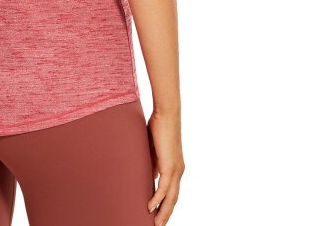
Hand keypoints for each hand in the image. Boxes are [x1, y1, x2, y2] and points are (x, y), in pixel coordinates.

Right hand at [146, 108, 184, 225]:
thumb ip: (154, 163)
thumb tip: (152, 175)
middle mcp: (178, 171)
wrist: (167, 115)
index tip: (158, 214)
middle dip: (166, 213)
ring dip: (163, 211)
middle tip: (158, 225)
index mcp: (175, 167)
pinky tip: (150, 206)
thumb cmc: (159, 127)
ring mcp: (176, 169)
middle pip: (173, 199)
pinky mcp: (170, 165)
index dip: (166, 204)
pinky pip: (164, 187)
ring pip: (171, 197)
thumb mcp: (154, 149)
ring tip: (155, 223)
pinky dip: (157, 199)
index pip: (172, 191)